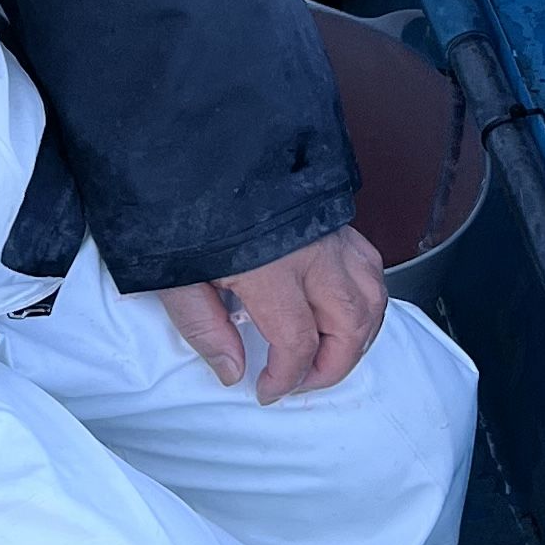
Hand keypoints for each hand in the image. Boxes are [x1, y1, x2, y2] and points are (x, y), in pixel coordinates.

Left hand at [158, 227, 386, 404]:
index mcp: (269, 268)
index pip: (297, 341)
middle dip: (334, 365)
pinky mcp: (334, 220)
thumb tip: (233, 369)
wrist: (192, 155)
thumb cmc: (180, 208)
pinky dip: (366, 296)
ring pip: (371, 296)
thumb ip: (204, 326)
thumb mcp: (172, 276)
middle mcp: (310, 251)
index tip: (268, 389)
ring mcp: (329, 233)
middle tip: (304, 381)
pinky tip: (342, 309)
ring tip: (328, 355)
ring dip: (357, 335)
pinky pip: (369, 265)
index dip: (287, 377)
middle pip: (350, 325)